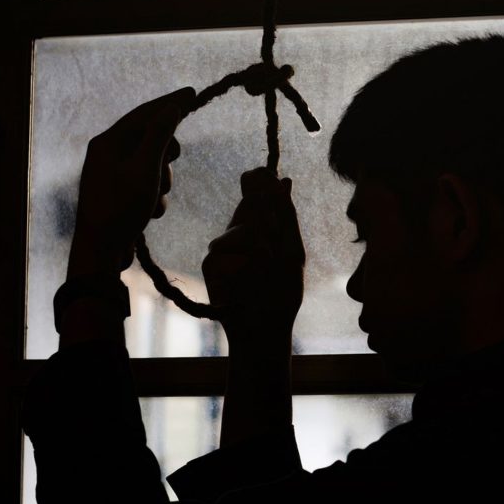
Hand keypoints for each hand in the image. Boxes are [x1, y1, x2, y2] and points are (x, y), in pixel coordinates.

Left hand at [68, 87, 195, 277]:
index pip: (144, 113)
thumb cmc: (121, 207)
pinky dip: (154, 194)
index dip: (170, 103)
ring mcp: (112, 173)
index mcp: (108, 142)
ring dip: (162, 179)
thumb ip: (160, 135)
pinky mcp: (119, 193)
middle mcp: (107, 153)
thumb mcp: (146, 168)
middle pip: (149, 137)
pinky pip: (145, 183)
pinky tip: (150, 212)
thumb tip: (172, 107)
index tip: (193, 93)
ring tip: (156, 198)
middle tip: (174, 159)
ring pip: (151, 163)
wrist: (100, 251)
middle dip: (166, 151)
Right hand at [203, 168, 305, 330]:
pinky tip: (247, 278)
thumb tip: (284, 179)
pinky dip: (242, 264)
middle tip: (278, 240)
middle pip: (251, 205)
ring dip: (260, 246)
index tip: (263, 175)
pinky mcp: (211, 264)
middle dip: (269, 218)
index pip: (258, 192)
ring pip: (240, 228)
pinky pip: (224, 251)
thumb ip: (286, 217)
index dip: (260, 181)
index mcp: (262, 226)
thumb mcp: (292, 252)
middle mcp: (240, 232)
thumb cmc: (282, 292)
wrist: (266, 328)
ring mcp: (223, 247)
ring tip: (268, 267)